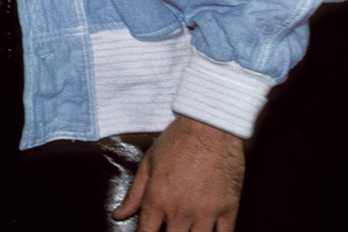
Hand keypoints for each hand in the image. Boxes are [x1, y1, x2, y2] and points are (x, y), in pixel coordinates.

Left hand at [112, 115, 244, 231]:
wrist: (210, 126)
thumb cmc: (177, 141)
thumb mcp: (148, 164)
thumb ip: (134, 194)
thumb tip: (118, 215)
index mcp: (157, 199)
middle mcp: (180, 210)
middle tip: (170, 228)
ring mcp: (206, 212)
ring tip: (187, 230)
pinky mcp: (228, 208)